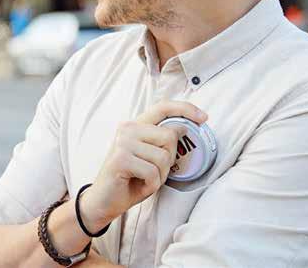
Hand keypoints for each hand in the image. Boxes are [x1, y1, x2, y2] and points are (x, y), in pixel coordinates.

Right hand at [78, 101, 207, 232]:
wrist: (104, 200)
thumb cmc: (130, 178)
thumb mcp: (150, 157)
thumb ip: (162, 140)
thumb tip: (183, 127)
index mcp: (135, 125)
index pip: (162, 108)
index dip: (185, 109)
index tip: (204, 117)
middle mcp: (127, 129)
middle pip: (169, 136)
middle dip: (169, 159)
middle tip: (153, 171)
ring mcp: (122, 143)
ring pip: (163, 157)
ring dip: (159, 175)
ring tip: (144, 179)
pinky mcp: (121, 159)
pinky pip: (152, 172)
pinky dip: (151, 185)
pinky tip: (138, 185)